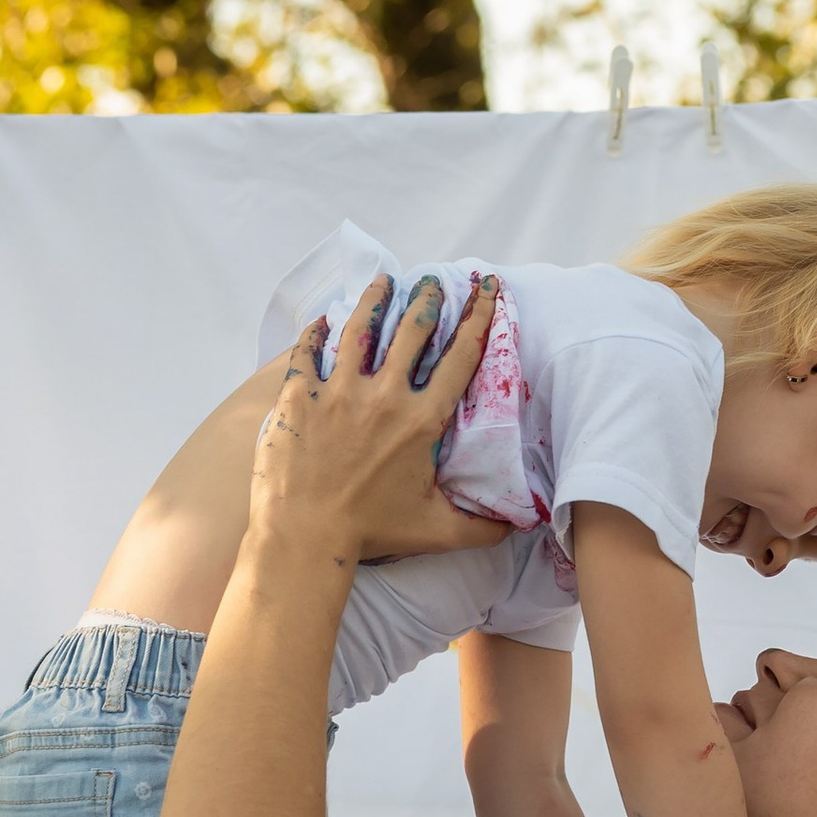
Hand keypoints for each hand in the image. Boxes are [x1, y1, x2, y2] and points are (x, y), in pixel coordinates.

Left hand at [253, 273, 507, 565]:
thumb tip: (517, 526)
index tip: (485, 289)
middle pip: (412, 330)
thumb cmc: (371, 533)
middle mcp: (384, 395)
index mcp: (422, 419)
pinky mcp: (299, 396)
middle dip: (428, 299)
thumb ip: (480, 527)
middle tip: (432, 281)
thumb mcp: (435, 531)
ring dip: (375, 300)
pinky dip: (314, 332)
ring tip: (384, 280)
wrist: (306, 536)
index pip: (460, 356)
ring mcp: (339, 391)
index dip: (478, 317)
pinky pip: (307, 352)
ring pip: (360, 328)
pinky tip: (321, 319)